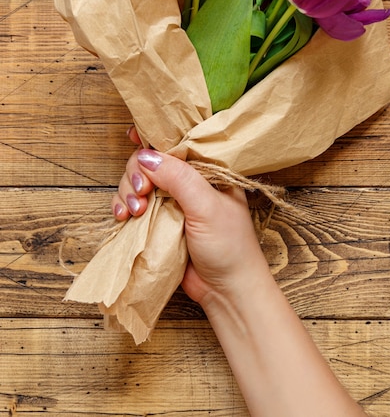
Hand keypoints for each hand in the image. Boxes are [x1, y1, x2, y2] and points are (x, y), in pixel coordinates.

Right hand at [111, 145, 268, 304]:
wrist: (226, 291)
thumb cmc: (229, 246)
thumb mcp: (206, 206)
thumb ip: (179, 178)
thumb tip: (146, 155)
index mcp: (207, 170)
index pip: (177, 143)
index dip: (154, 138)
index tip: (133, 136)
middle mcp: (188, 182)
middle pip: (151, 162)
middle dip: (137, 173)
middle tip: (141, 193)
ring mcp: (172, 202)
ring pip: (138, 183)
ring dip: (128, 192)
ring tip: (133, 212)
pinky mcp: (159, 222)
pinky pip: (133, 205)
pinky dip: (123, 207)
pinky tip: (122, 217)